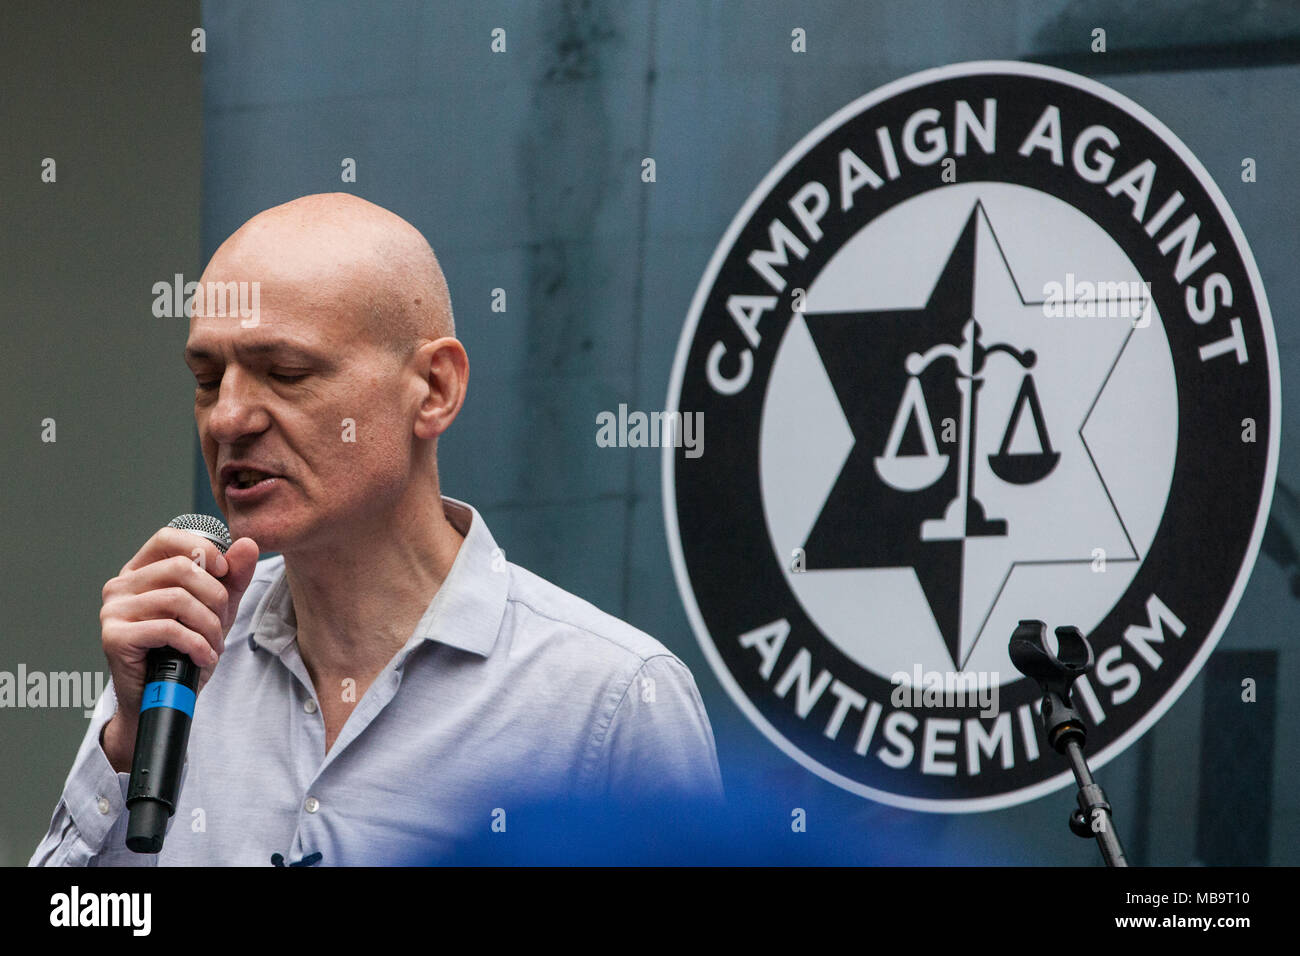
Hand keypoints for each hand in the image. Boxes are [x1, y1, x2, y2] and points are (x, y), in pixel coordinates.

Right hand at [98, 529, 258, 771]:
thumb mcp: (217, 608)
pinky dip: (196, 644)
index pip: (169, 538)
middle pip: (180, 569)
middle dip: (215, 597)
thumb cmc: (185, 649)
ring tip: (214, 645)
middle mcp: (121, 585)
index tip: (224, 572)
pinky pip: (168, 628)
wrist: (164, 697)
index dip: (203, 549)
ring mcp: (113, 610)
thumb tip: (248, 544)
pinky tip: (204, 657)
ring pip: (177, 599)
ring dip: (208, 626)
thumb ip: (233, 576)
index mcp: (141, 570)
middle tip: (222, 623)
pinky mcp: (114, 636)